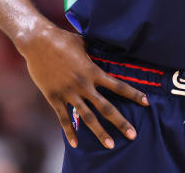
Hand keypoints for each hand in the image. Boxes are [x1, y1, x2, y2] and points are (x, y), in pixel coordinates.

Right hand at [20, 25, 149, 148]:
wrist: (38, 41)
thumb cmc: (62, 39)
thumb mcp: (84, 42)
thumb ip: (97, 50)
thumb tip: (110, 46)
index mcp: (92, 71)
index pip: (118, 85)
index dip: (133, 94)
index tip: (146, 102)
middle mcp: (83, 84)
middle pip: (106, 107)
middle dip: (120, 122)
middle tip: (133, 135)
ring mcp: (68, 92)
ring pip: (87, 117)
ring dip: (100, 132)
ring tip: (110, 145)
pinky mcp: (54, 97)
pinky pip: (63, 118)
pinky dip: (69, 132)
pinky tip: (76, 144)